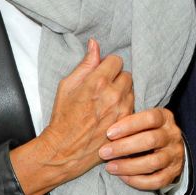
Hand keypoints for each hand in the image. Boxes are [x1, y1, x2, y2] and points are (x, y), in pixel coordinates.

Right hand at [9, 40, 132, 194]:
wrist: (64, 150)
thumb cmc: (62, 118)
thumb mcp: (67, 86)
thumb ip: (85, 64)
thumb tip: (95, 44)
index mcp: (97, 82)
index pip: (116, 60)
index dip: (107, 66)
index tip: (101, 73)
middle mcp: (114, 95)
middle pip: (127, 74)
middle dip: (116, 78)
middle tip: (103, 89)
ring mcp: (123, 110)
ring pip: (132, 90)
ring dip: (122, 93)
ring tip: (106, 104)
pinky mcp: (127, 124)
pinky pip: (133, 106)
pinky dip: (125, 107)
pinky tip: (112, 115)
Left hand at [100, 107, 184, 190]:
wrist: (169, 148)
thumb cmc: (147, 131)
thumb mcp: (142, 120)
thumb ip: (127, 120)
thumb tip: (103, 122)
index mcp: (165, 118)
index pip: (150, 118)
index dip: (129, 126)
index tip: (109, 133)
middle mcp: (173, 135)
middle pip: (151, 140)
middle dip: (124, 147)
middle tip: (103, 153)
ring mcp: (175, 155)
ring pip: (153, 162)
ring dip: (128, 166)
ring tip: (110, 167)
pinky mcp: (173, 173)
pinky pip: (157, 181)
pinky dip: (138, 181)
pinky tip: (123, 177)